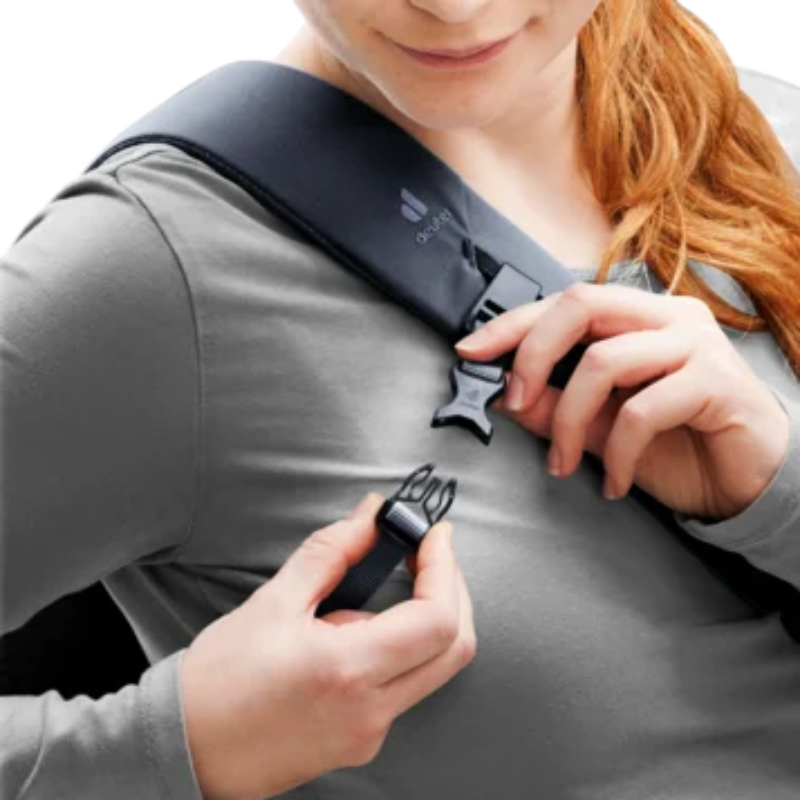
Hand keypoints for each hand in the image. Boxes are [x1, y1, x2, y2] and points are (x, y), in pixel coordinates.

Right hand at [180, 493, 474, 799]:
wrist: (188, 749)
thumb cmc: (219, 679)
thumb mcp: (273, 601)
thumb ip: (331, 552)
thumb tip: (370, 517)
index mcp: (348, 671)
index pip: (436, 619)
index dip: (445, 568)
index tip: (434, 534)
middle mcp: (371, 711)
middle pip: (454, 647)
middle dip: (452, 590)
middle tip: (428, 553)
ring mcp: (370, 733)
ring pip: (433, 669)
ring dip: (426, 619)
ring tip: (369, 595)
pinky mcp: (363, 743)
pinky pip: (403, 688)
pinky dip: (399, 648)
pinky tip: (355, 632)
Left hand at [454, 283, 789, 522]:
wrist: (747, 480)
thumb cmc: (676, 444)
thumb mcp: (599, 427)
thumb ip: (554, 406)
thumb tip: (500, 394)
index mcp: (637, 317)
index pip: (564, 303)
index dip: (513, 324)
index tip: (471, 351)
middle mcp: (666, 317)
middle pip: (581, 305)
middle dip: (533, 354)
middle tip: (513, 402)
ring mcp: (695, 344)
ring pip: (604, 360)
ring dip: (569, 421)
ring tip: (563, 463)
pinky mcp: (717, 380)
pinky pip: (643, 410)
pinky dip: (616, 453)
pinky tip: (615, 482)